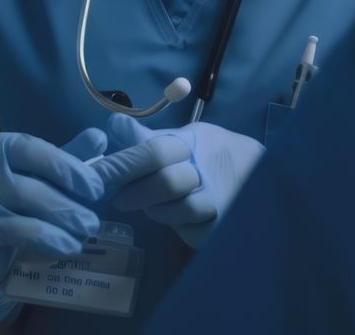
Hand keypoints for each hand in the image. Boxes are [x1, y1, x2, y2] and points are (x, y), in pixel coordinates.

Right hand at [0, 128, 105, 330]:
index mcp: (2, 146)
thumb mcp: (40, 176)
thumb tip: (100, 137)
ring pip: (23, 207)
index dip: (68, 167)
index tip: (96, 188)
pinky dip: (45, 239)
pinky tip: (66, 247)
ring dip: (60, 221)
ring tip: (85, 233)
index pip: (36, 149)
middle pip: (30, 182)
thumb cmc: (13, 203)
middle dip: (67, 202)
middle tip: (94, 220)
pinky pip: (15, 232)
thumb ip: (68, 156)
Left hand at [94, 114, 264, 248]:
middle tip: (118, 196)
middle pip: (163, 182)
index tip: (96, 173)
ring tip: (149, 202)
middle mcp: (208, 169)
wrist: (258, 176)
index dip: (123, 163)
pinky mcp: (220, 226)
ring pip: (172, 210)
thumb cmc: (211, 154)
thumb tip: (113, 124)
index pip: (154, 150)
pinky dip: (174, 222)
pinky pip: (186, 229)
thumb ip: (147, 138)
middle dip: (133, 191)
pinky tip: (175, 213)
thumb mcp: (183, 138)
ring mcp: (217, 200)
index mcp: (193, 141)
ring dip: (153, 208)